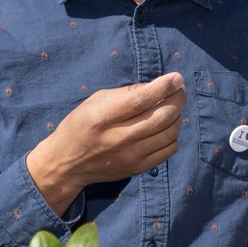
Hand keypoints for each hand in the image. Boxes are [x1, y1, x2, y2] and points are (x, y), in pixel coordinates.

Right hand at [26, 72, 186, 215]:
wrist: (67, 164)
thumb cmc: (81, 125)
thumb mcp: (95, 101)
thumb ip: (126, 93)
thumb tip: (158, 86)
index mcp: (102, 117)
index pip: (140, 100)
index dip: (163, 87)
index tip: (177, 78)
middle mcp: (118, 138)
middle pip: (161, 116)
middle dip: (178, 99)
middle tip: (179, 90)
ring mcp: (130, 156)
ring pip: (170, 133)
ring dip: (177, 116)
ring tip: (172, 108)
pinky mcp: (138, 168)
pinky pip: (169, 149)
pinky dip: (173, 135)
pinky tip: (165, 127)